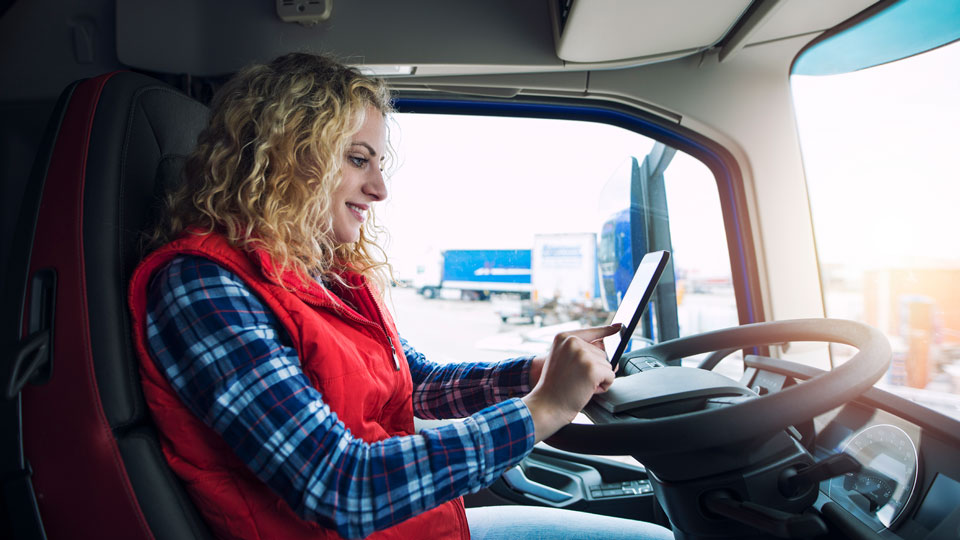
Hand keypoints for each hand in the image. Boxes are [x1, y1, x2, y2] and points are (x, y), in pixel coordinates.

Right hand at [521, 324, 619, 442]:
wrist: (547, 405)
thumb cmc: (554, 387)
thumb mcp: (562, 360)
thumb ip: (582, 352)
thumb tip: (612, 356)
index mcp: (563, 337)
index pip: (592, 331)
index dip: (606, 330)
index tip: (620, 325)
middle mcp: (573, 342)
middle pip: (602, 353)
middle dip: (595, 368)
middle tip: (576, 378)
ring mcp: (583, 354)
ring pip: (607, 365)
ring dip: (598, 378)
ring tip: (580, 384)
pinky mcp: (593, 368)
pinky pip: (611, 376)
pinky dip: (603, 386)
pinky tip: (587, 390)